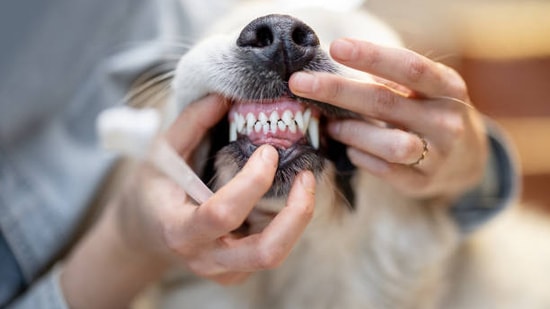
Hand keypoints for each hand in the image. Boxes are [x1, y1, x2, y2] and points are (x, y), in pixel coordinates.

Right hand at [61, 95, 314, 308]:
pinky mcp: (240, 272)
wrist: (147, 233)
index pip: (221, 214)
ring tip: (305, 183)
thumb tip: (224, 97)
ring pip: (276, 255)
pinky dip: (289, 223)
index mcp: (179, 230)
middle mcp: (206, 259)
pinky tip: (288, 196)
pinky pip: (273, 251)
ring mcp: (226, 271)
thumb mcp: (162, 153)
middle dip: (296, 214)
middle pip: (265, 252)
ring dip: (299, 219)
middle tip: (306, 177)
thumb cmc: (154, 190)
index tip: (268, 151)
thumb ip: (191, 124)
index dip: (252, 182)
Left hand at [289, 38, 487, 198]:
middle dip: (337, 91)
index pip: (409, 68)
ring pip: (388, 144)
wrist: (468, 159)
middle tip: (300, 83)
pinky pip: (384, 170)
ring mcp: (438, 155)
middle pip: (385, 103)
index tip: (336, 47)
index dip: (372, 56)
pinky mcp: (423, 183)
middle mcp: (447, 121)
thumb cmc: (431, 112)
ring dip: (351, 132)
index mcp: (448, 88)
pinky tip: (351, 149)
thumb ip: (390, 80)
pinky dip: (361, 157)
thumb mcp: (424, 90)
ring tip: (331, 125)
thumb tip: (335, 68)